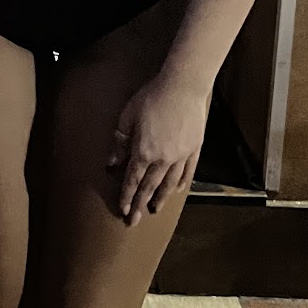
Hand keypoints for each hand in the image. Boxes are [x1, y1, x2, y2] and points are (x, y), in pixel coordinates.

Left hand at [107, 75, 209, 225]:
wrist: (183, 86)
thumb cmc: (152, 97)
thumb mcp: (128, 117)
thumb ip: (120, 143)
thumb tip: (112, 163)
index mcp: (144, 151)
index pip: (133, 180)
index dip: (127, 196)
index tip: (124, 210)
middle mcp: (163, 158)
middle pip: (150, 187)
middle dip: (141, 205)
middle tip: (134, 221)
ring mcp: (181, 155)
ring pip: (170, 183)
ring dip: (161, 198)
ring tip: (155, 209)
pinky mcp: (194, 148)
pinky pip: (188, 171)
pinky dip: (181, 183)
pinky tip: (177, 190)